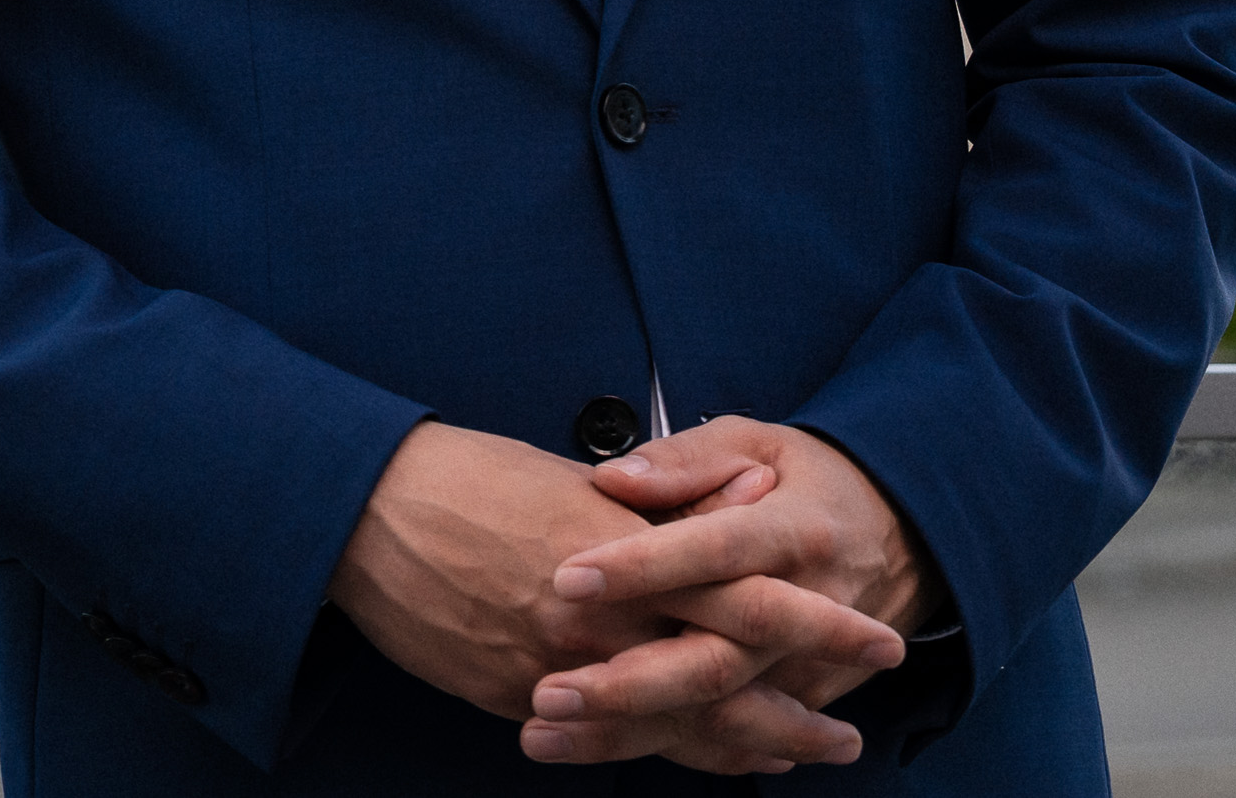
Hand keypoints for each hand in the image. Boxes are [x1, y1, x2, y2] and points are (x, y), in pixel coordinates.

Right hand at [329, 423, 903, 765]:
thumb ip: (659, 503)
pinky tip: (694, 758)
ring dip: (740, 750)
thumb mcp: (570, 476)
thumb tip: (742, 495)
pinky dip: (659, 753)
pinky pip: (605, 740)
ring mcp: (559, 669)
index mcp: (622, 550)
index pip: (743, 594)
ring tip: (791, 759)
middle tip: (850, 739)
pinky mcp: (517, 699)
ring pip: (670, 727)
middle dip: (794, 715)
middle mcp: (602, 619)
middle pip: (723, 682)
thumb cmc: (465, 475)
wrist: (362, 512)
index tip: (873, 637)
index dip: (814, 623)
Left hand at [528, 420, 938, 770]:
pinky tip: (596, 751)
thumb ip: (683, 461)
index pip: (715, 551)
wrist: (899, 533)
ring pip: (716, 713)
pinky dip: (668, 749)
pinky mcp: (801, 697)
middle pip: (717, 659)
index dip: (644, 566)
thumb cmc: (807, 478)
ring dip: (630, 730)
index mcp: (793, 529)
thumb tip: (612, 480)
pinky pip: (731, 735)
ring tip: (545, 733)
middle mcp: (806, 607)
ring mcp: (806, 665)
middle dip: (630, 683)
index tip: (568, 577)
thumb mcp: (755, 441)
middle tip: (549, 691)